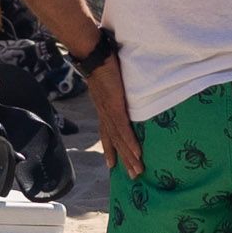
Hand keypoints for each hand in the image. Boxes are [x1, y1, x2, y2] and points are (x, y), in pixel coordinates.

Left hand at [86, 61, 139, 178]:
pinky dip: (130, 142)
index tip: (112, 165)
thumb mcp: (108, 80)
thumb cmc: (102, 63)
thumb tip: (118, 87)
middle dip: (123, 160)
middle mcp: (105, 114)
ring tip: (137, 170)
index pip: (107, 133)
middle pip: (115, 142)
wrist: (93, 56)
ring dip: (129, 157)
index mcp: (103, 109)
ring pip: (120, 140)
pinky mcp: (115, 107)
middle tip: (132, 176)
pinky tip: (137, 153)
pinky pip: (124, 129)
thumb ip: (113, 87)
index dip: (110, 149)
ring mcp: (110, 112)